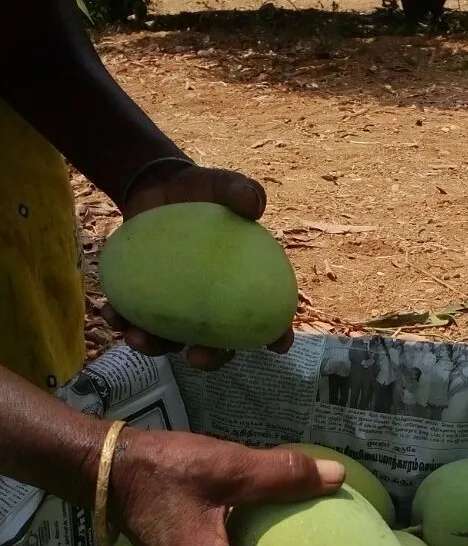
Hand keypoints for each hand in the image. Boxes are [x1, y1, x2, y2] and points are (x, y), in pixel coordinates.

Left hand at [103, 162, 292, 369]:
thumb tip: (255, 203)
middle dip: (209, 359)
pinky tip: (110, 313)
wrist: (159, 189)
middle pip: (217, 347)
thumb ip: (239, 191)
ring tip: (138, 339)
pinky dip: (121, 320)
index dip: (276, 335)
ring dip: (153, 348)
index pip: (267, 316)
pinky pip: (134, 318)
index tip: (278, 346)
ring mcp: (177, 309)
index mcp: (240, 287)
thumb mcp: (222, 186)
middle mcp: (211, 307)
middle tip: (197, 358)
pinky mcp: (146, 301)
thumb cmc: (202, 192)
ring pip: (169, 342)